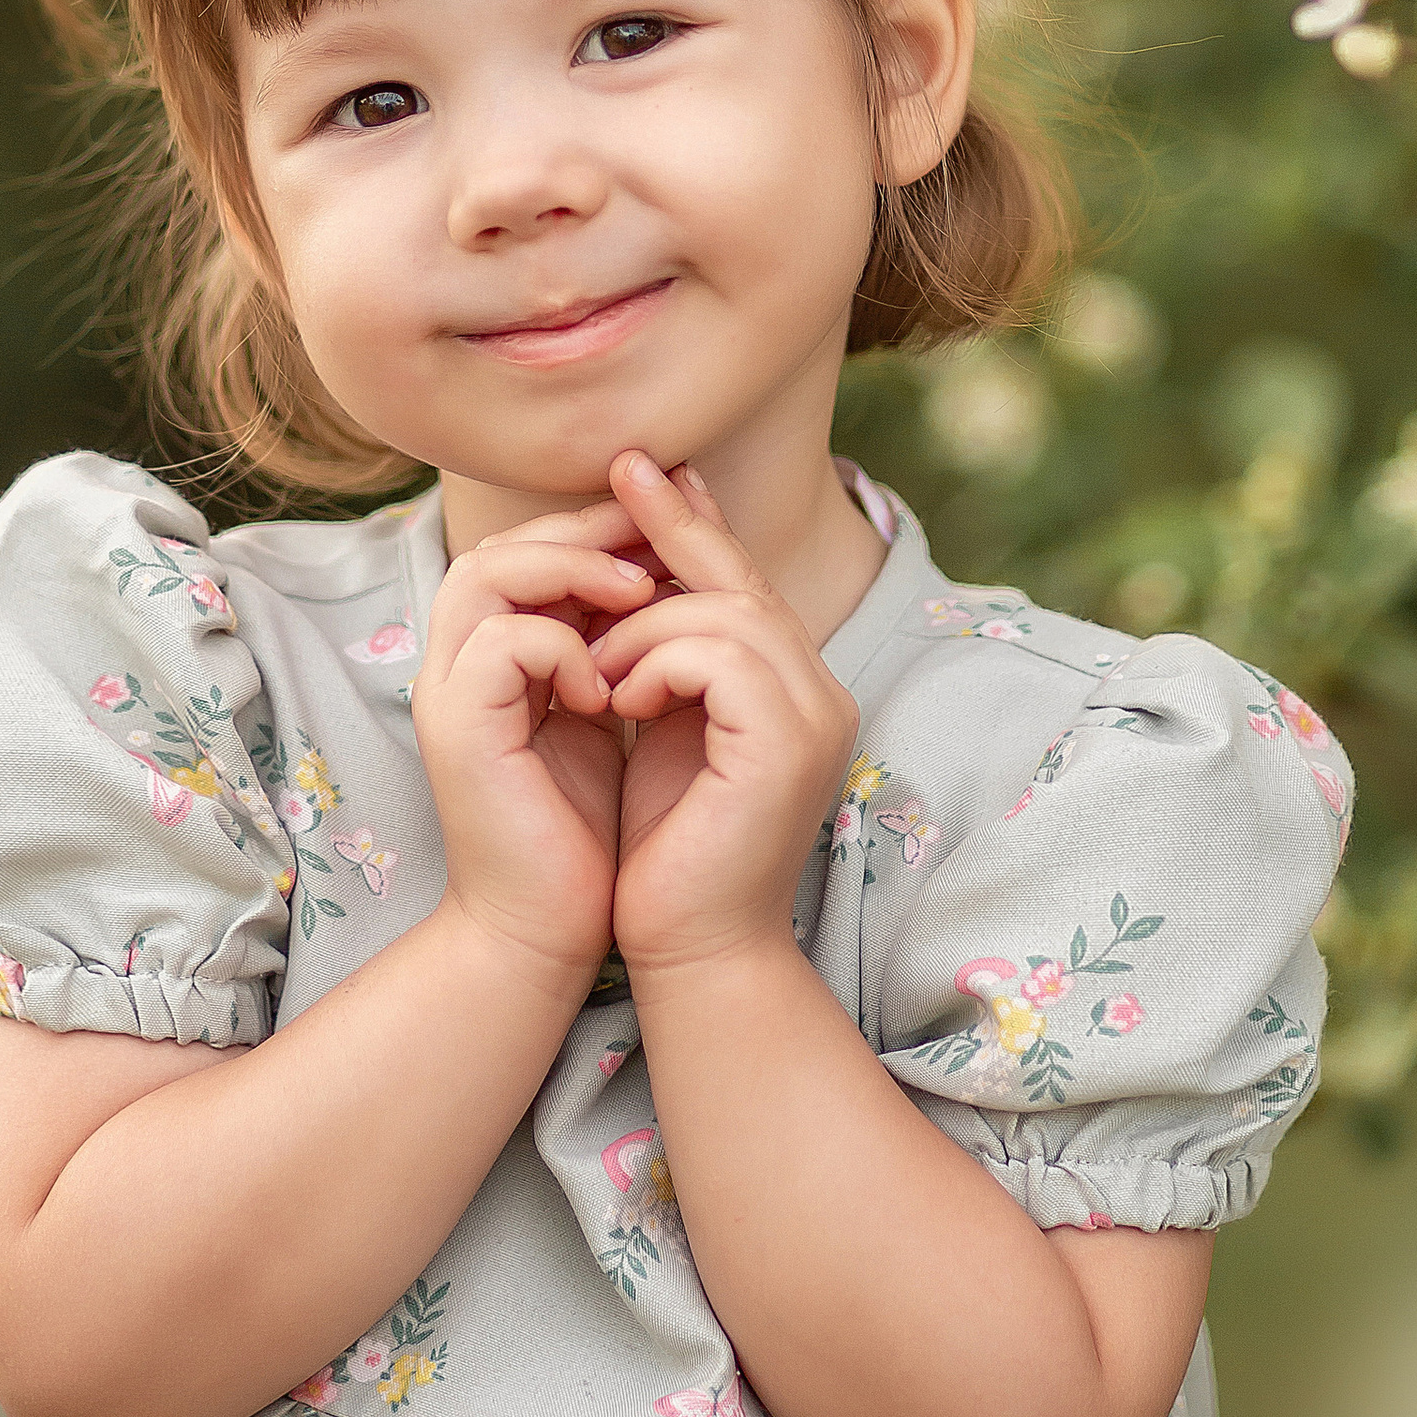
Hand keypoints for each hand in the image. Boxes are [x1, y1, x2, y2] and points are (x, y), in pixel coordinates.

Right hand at [409, 504, 656, 987]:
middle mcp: (456, 665)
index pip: (526, 550)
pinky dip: (563, 648)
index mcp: (490, 658)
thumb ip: (617, 644)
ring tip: (639, 595)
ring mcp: (447, 694)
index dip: (594, 529)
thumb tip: (670, 568)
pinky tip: (606, 692)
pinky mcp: (456, 729)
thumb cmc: (586, 834)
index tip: (669, 533)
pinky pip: (503, 640)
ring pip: (486, 570)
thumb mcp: (610, 714)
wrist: (547, 931)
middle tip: (657, 537)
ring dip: (573, 569)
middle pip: (498, 544)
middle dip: (586, 528)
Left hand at [586, 453, 858, 981]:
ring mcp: (815, 716)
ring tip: (596, 675)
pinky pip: (718, 652)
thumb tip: (636, 571)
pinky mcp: (787, 742)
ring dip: (642, 628)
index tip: (640, 470)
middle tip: (619, 472)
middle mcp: (820, 693)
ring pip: (727, 610)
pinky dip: (656, 662)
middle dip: (674, 527)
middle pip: (744, 580)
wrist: (687, 946)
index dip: (695, 520)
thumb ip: (665, 653)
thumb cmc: (663, 846)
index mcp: (794, 688)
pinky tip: (619, 699)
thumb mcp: (657, 723)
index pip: (746, 583)